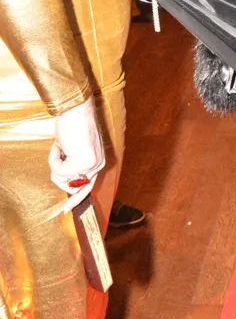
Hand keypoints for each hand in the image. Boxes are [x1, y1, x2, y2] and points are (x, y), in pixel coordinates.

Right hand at [49, 97, 104, 212]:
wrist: (75, 109)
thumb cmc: (73, 124)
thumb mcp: (73, 148)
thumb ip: (72, 164)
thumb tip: (63, 181)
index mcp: (98, 161)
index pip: (88, 186)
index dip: (76, 198)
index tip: (66, 210)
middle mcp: (98, 165)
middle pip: (74, 187)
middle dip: (59, 176)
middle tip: (58, 153)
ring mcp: (91, 166)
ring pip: (62, 180)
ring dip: (55, 162)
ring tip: (61, 145)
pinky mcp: (82, 164)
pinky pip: (58, 171)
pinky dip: (53, 157)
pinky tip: (60, 144)